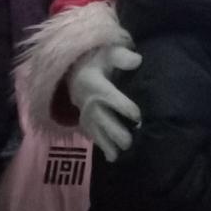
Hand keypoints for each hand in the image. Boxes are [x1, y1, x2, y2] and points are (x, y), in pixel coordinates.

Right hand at [68, 43, 142, 162]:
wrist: (73, 73)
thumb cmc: (96, 62)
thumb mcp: (107, 53)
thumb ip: (122, 56)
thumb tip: (137, 60)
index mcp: (96, 85)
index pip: (111, 98)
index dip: (125, 108)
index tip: (138, 116)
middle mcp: (90, 103)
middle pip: (104, 121)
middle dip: (116, 133)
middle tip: (129, 142)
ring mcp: (87, 115)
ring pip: (98, 133)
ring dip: (108, 144)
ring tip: (119, 156)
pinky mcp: (85, 123)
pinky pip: (93, 137)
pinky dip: (102, 147)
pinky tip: (112, 158)